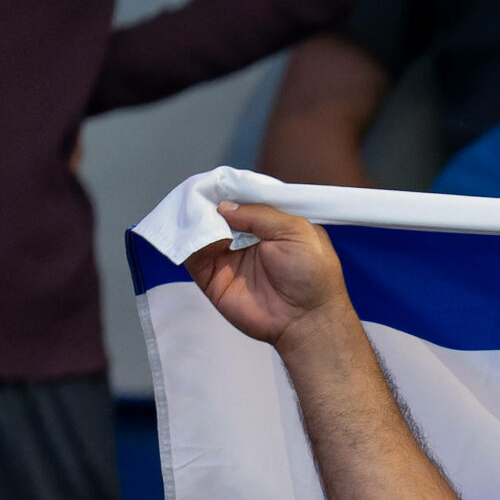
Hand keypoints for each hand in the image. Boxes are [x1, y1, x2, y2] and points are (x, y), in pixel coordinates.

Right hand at [183, 202, 352, 350]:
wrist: (307, 320)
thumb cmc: (312, 275)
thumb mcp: (295, 231)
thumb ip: (260, 214)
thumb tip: (224, 206)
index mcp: (272, 225)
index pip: (244, 201)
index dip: (230, 190)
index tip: (215, 180)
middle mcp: (248, 239)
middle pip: (218, 212)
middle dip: (206, 201)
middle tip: (197, 190)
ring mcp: (228, 258)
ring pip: (201, 230)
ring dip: (195, 218)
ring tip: (193, 209)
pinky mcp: (212, 277)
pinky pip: (192, 255)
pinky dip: (187, 240)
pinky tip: (193, 232)